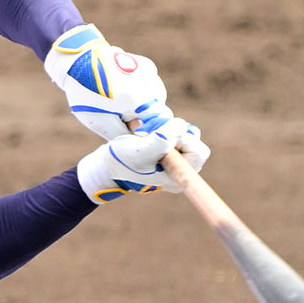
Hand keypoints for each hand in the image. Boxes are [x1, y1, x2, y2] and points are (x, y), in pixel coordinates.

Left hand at [44, 24, 172, 139]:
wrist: (78, 60)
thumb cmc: (86, 94)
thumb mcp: (102, 122)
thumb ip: (126, 136)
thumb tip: (143, 143)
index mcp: (140, 101)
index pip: (160, 125)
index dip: (148, 131)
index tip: (132, 130)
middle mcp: (151, 85)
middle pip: (158, 112)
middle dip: (143, 116)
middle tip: (119, 113)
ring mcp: (150, 72)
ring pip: (155, 98)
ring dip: (142, 103)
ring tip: (118, 99)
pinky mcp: (147, 65)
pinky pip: (150, 84)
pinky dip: (140, 89)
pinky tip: (121, 86)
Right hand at [76, 117, 210, 203]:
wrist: (105, 165)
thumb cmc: (121, 161)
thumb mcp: (141, 150)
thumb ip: (163, 139)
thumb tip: (183, 126)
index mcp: (178, 177)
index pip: (198, 151)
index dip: (182, 138)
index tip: (158, 138)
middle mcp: (180, 170)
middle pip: (194, 140)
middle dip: (175, 130)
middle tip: (153, 131)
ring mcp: (175, 160)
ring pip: (185, 132)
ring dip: (167, 126)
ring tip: (147, 131)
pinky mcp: (167, 149)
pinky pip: (175, 131)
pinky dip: (163, 125)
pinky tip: (146, 131)